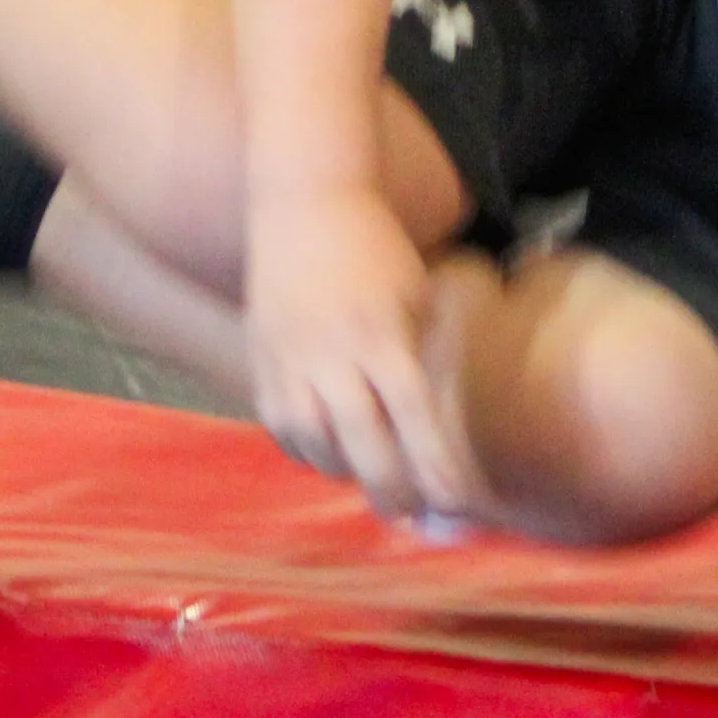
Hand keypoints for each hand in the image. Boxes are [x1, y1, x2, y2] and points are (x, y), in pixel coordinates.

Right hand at [243, 187, 476, 522]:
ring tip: (370, 478)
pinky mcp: (260, 361)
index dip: (437, 468)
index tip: (457, 505)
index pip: (415, 418)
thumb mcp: (418, 293)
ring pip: (315, 445)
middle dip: (390, 490)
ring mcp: (290, 360)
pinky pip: (282, 427)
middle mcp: (335, 354)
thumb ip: (424, 355)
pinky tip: (328, 451)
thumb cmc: (376, 248)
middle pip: (363, 445)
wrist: (304, 202)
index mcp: (384, 334)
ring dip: (344, 472)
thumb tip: (437, 424)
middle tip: (410, 515)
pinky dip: (307, 449)